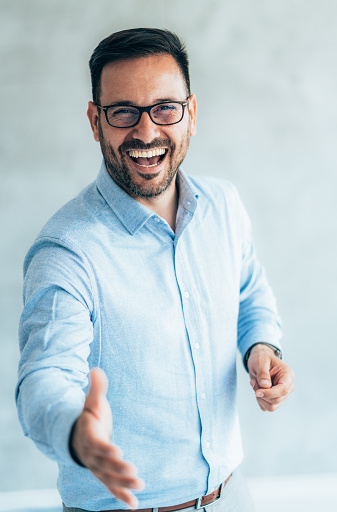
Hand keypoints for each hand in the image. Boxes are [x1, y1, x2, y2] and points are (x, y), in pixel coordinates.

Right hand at [71, 368, 144, 507]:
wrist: (78, 436)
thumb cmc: (89, 418)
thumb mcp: (91, 402)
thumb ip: (96, 388)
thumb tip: (95, 369)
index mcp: (89, 436)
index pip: (97, 444)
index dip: (106, 449)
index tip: (117, 451)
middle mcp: (91, 455)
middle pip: (104, 465)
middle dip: (118, 469)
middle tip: (133, 471)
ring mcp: (97, 467)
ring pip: (109, 478)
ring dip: (123, 484)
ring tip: (139, 486)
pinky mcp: (103, 475)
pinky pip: (111, 488)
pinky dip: (121, 496)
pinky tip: (134, 505)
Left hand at [247, 344, 294, 411]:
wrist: (260, 359)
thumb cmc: (262, 358)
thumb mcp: (260, 362)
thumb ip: (263, 373)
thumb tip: (265, 386)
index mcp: (288, 375)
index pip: (283, 390)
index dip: (270, 393)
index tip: (257, 392)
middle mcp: (288, 386)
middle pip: (277, 400)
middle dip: (262, 394)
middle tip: (253, 382)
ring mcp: (282, 394)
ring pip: (272, 406)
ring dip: (260, 398)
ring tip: (254, 384)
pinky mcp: (275, 399)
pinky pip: (266, 407)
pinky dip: (259, 400)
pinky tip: (257, 389)